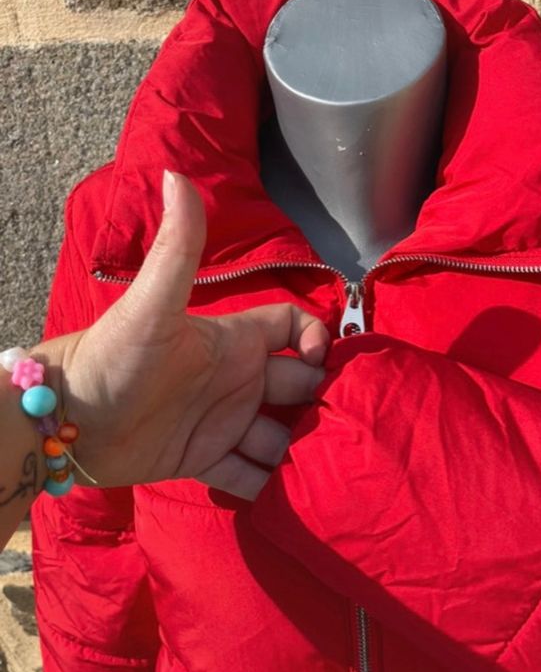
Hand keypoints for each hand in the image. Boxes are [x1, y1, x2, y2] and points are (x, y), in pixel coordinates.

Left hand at [37, 172, 328, 499]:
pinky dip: (271, 486)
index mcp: (232, 341)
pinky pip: (251, 476)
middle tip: (344, 428)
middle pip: (298, 387)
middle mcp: (235, 380)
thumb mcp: (152, 305)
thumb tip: (177, 174)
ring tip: (328, 469)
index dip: (315, 340)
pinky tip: (294, 497)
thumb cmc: (112, 357)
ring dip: (302, 451)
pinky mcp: (205, 461)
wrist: (65, 421)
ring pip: (281, 436)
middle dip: (321, 403)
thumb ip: (177, 249)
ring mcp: (222, 423)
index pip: (292, 328)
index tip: (322, 364)